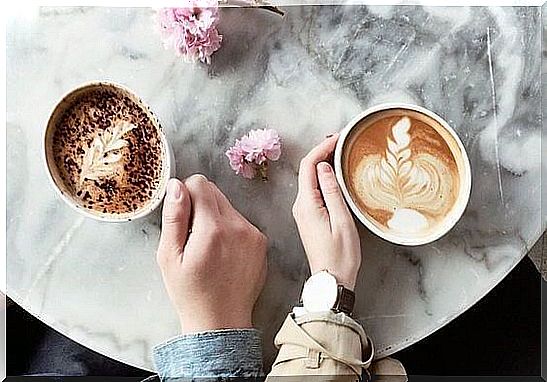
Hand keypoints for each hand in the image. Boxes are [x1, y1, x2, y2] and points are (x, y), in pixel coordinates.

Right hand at [157, 175, 267, 333]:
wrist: (221, 322)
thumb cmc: (191, 293)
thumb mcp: (169, 257)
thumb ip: (174, 217)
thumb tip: (176, 185)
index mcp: (214, 229)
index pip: (200, 183)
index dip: (185, 195)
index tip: (181, 218)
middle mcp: (239, 226)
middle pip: (215, 192)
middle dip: (200, 206)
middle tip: (192, 236)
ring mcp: (254, 234)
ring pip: (228, 206)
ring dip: (215, 218)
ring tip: (208, 248)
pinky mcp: (262, 242)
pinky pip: (241, 221)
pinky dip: (230, 230)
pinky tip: (222, 254)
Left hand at [292, 134, 360, 289]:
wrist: (331, 282)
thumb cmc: (340, 256)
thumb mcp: (341, 221)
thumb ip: (332, 192)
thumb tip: (325, 167)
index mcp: (306, 204)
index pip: (309, 166)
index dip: (322, 147)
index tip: (339, 137)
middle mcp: (300, 206)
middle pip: (308, 169)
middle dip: (323, 151)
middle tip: (343, 140)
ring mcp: (303, 212)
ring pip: (310, 179)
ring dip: (324, 162)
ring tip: (342, 151)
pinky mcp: (309, 217)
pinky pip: (314, 190)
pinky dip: (324, 176)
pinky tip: (336, 173)